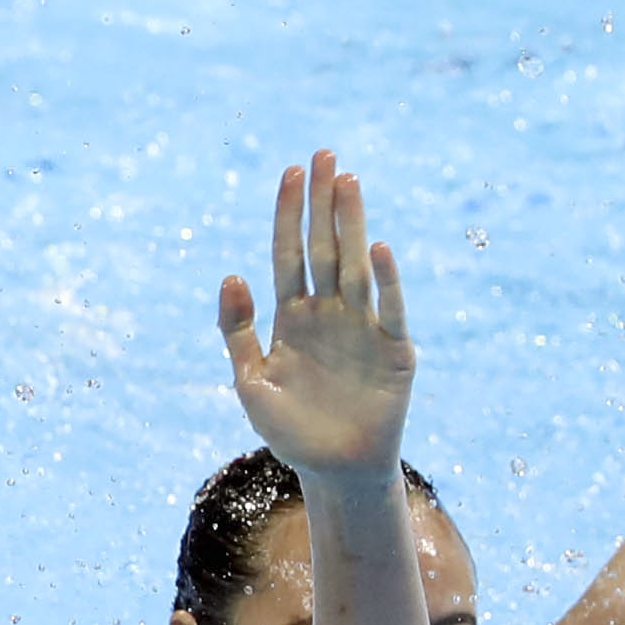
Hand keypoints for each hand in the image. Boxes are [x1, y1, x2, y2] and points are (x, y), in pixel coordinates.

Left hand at [217, 149, 414, 481]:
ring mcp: (362, 328)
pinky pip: (388, 310)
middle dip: (322, 203)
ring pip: (355, 267)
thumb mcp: (250, 380)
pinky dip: (386, 281)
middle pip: (324, 248)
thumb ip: (235, 330)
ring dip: (352, 226)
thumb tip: (231, 274)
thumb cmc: (290, 427)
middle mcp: (328, 313)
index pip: (288, 253)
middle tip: (324, 155)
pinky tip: (379, 249)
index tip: (289, 172)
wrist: (333, 470)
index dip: (288, 214)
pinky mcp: (393, 350)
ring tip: (348, 183)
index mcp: (292, 316)